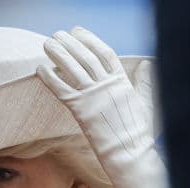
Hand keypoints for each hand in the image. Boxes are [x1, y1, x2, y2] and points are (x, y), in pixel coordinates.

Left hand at [38, 27, 169, 187]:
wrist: (129, 154)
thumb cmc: (138, 133)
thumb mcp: (146, 102)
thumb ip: (145, 82)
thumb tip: (148, 64)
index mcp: (122, 81)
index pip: (105, 52)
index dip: (90, 39)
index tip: (79, 31)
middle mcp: (106, 85)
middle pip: (85, 56)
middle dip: (70, 43)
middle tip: (58, 34)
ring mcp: (93, 96)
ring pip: (72, 68)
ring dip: (58, 53)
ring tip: (47, 43)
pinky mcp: (81, 110)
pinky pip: (61, 89)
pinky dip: (50, 77)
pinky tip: (40, 68)